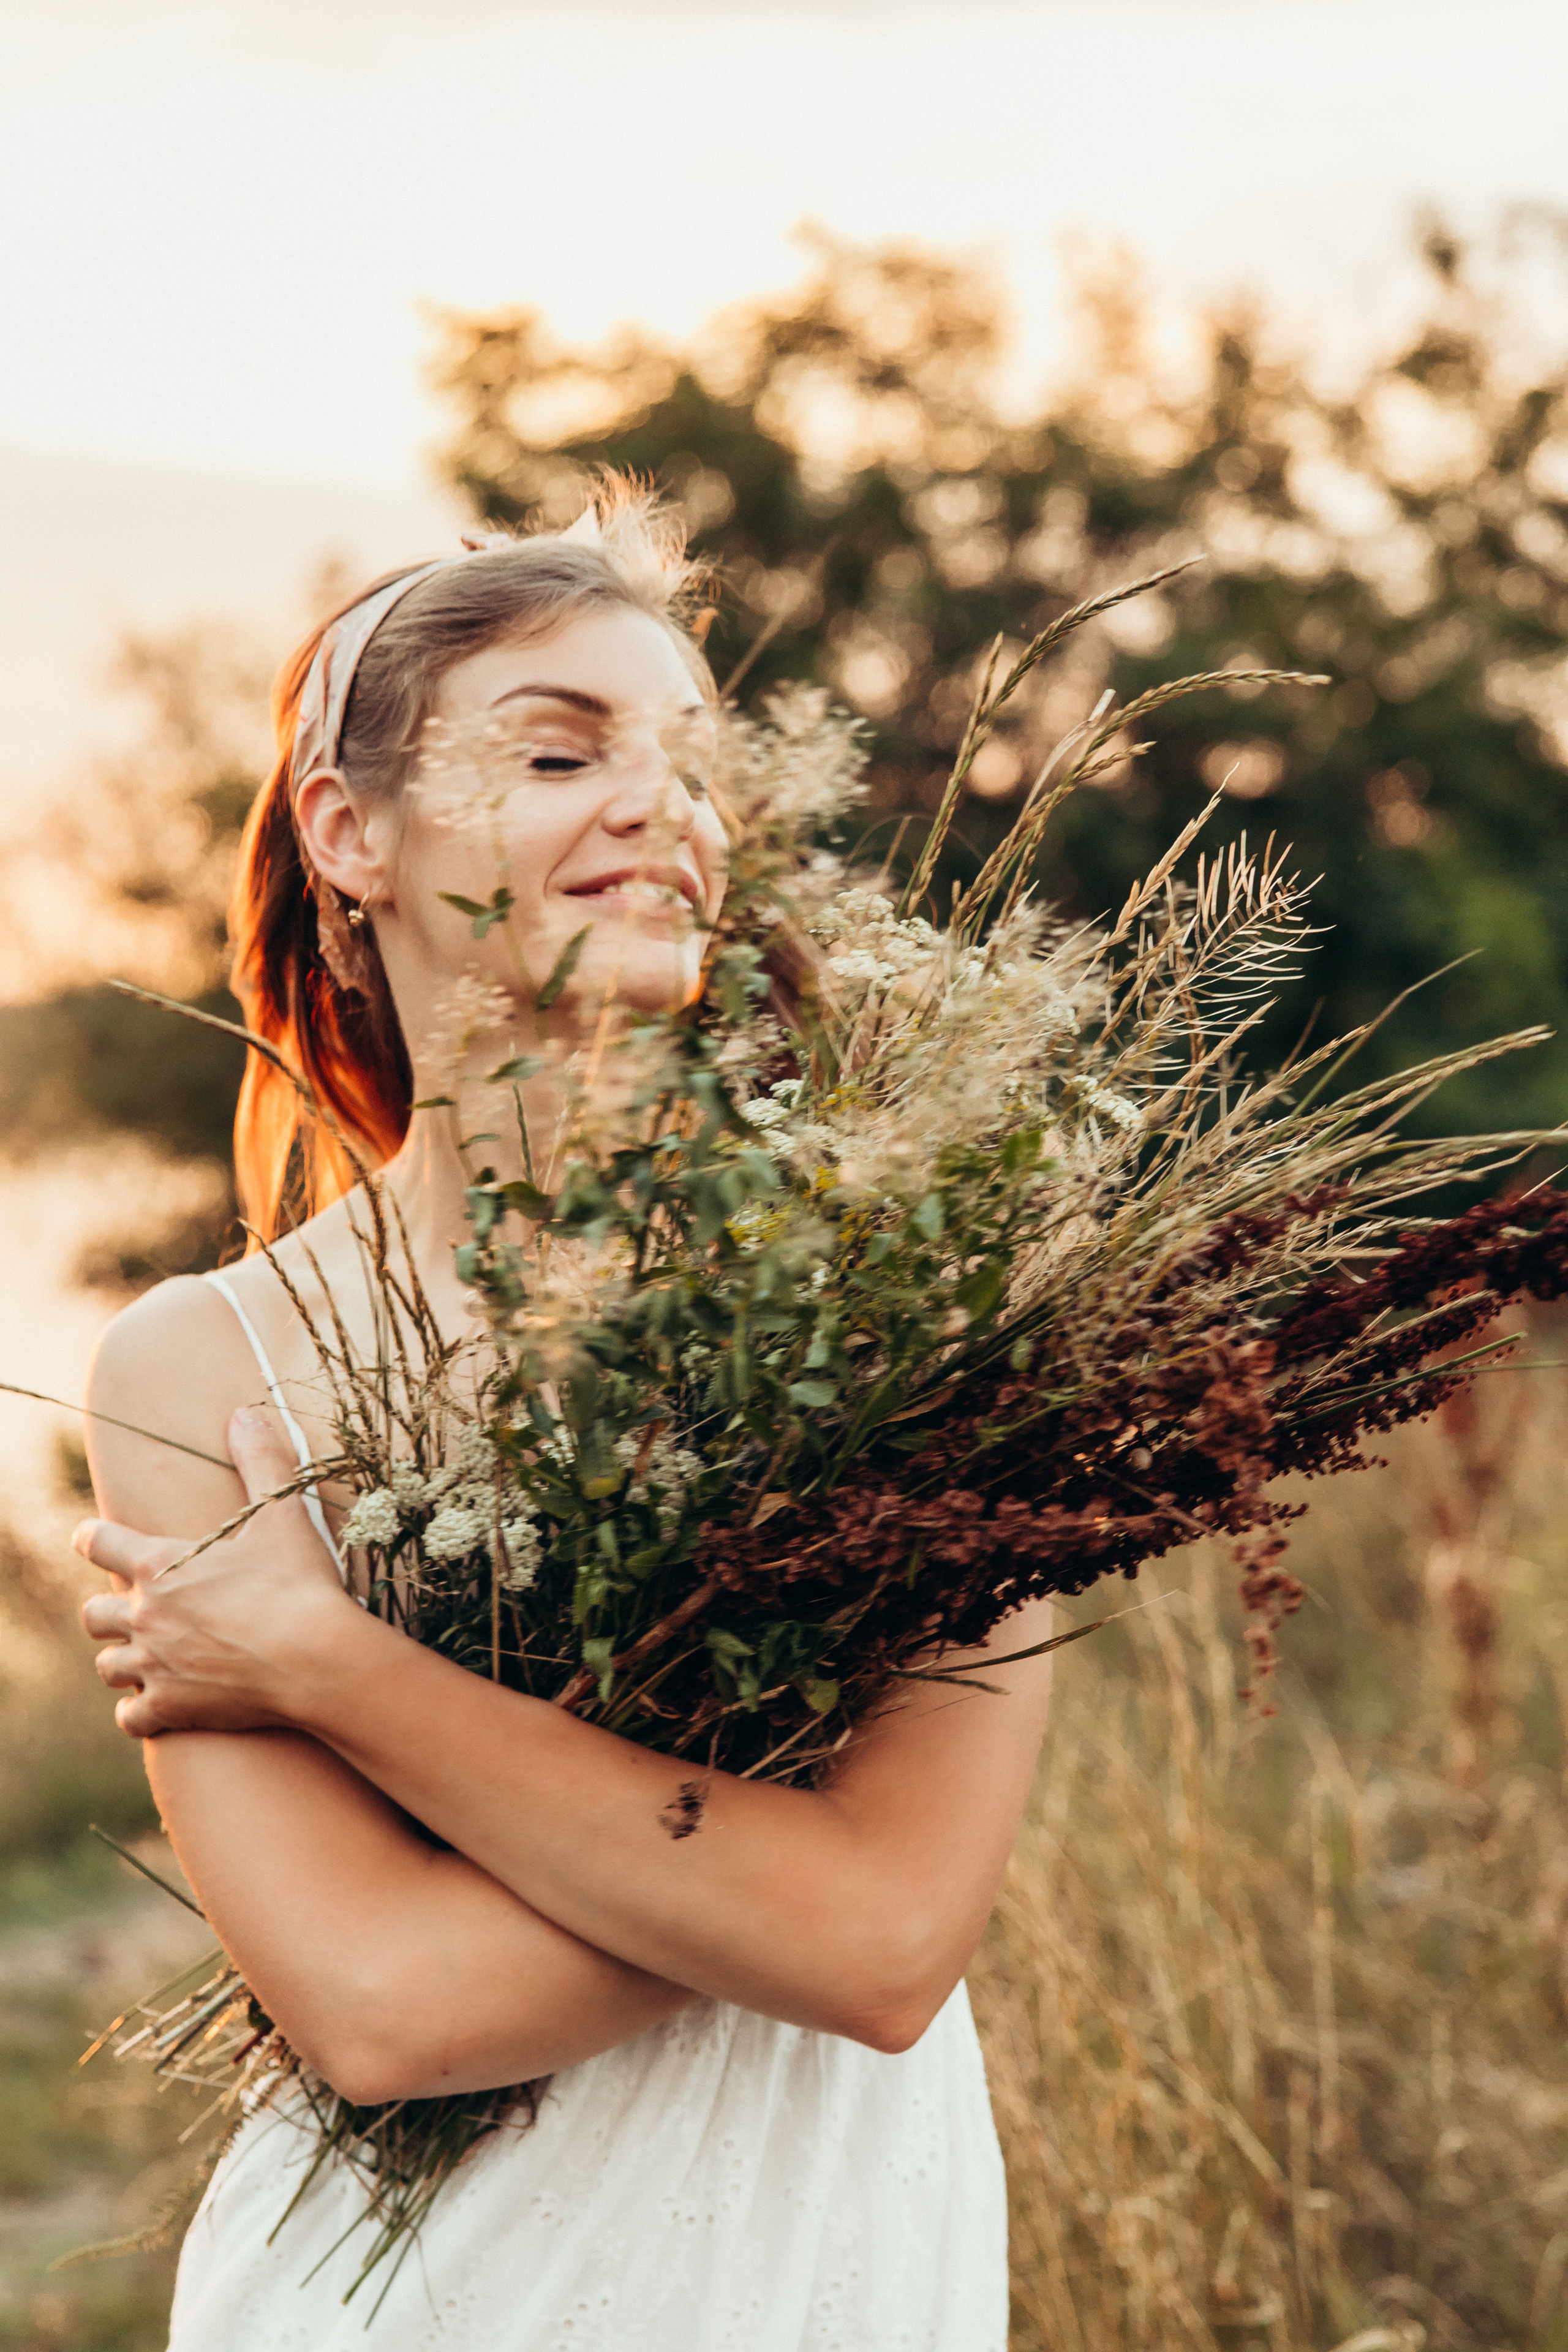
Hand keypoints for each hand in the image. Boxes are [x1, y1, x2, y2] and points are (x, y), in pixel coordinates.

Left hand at [76, 1408, 354, 1738]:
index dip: (92, 1538)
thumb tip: (245, 1411)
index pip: (96, 1542)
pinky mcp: (171, 1708)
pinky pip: (131, 1718)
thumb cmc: (298, 1583)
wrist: (315, 1658)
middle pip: (93, 1615)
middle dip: (109, 1611)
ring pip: (108, 1667)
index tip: (93, 1539)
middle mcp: (144, 1615)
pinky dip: (139, 1712)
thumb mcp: (282, 1514)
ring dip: (123, 1660)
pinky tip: (159, 1704)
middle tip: (140, 1610)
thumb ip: (260, 1460)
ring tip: (150, 1657)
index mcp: (159, 1564)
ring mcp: (154, 1666)